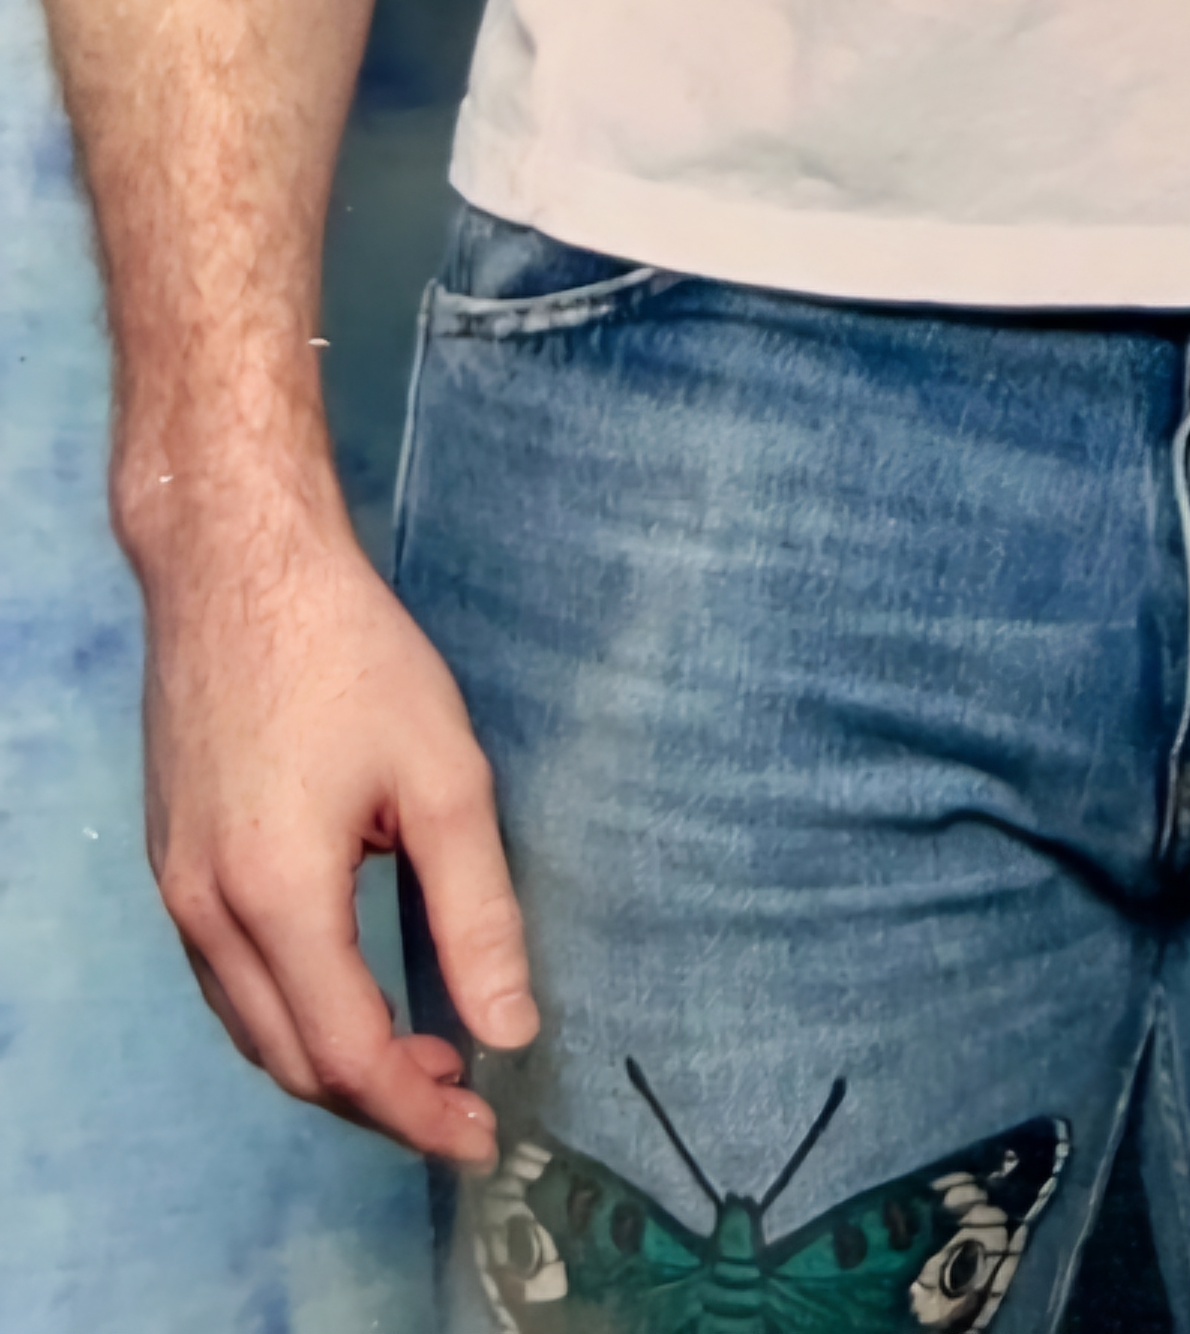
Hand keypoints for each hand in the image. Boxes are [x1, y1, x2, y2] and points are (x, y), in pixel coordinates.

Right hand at [137, 482, 537, 1161]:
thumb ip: (478, 910)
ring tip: (422, 1051)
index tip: (485, 1134)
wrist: (234, 561)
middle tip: (464, 1098)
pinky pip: (226, 980)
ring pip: (252, 1029)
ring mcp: (176, 889)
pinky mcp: (171, 861)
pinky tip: (348, 984)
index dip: (420, 1112)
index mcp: (277, 897)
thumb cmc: (346, 650)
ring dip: (331, 1061)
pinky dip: (288, 1011)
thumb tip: (512, 1028)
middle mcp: (207, 912)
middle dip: (380, 1101)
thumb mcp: (442, 772)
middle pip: (292, 1064)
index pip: (349, 1058)